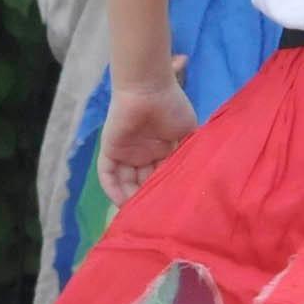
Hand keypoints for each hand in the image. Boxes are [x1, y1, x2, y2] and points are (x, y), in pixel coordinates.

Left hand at [99, 79, 197, 206]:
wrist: (150, 89)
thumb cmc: (172, 106)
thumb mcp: (188, 132)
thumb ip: (189, 152)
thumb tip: (196, 174)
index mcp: (161, 149)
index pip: (161, 175)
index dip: (164, 189)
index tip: (170, 205)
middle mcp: (143, 153)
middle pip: (143, 181)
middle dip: (149, 196)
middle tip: (155, 213)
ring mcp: (125, 152)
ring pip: (126, 181)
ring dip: (131, 196)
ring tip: (141, 212)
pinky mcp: (110, 150)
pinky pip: (107, 174)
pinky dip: (112, 188)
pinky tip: (122, 201)